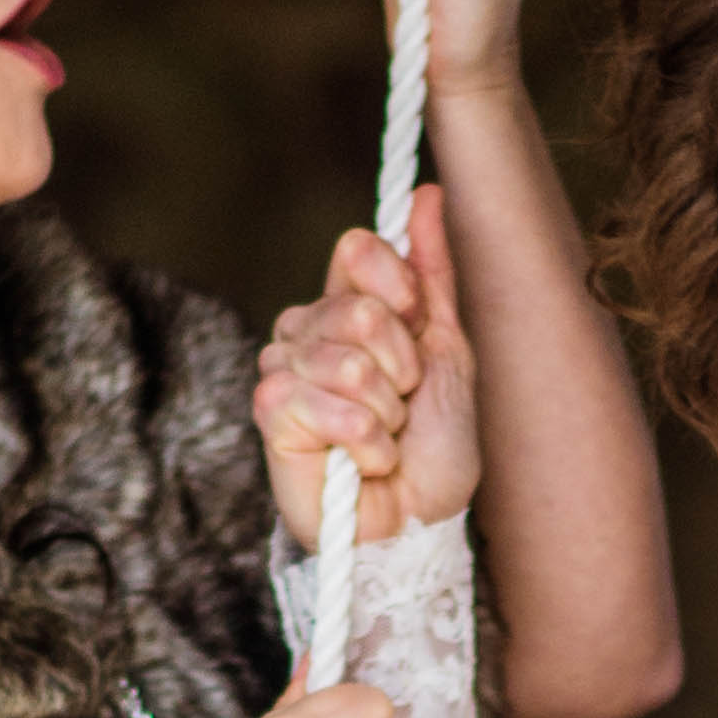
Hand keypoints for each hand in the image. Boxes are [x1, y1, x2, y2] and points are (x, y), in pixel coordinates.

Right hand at [256, 199, 479, 551]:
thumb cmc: (432, 447)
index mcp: (350, 305)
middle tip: (403, 407)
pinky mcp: (270, 412)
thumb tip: (428, 194)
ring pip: (349, 361)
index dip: (402, 293)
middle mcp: (309, 328)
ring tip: (385, 439)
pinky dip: (364, 443)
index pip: (359, 249)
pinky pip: (323, 403)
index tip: (419, 336)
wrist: (417, 522)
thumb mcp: (448, 352)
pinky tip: (362, 463)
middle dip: (404, 370)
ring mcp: (285, 366)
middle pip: (362, 310)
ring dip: (387, 415)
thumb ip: (433, 274)